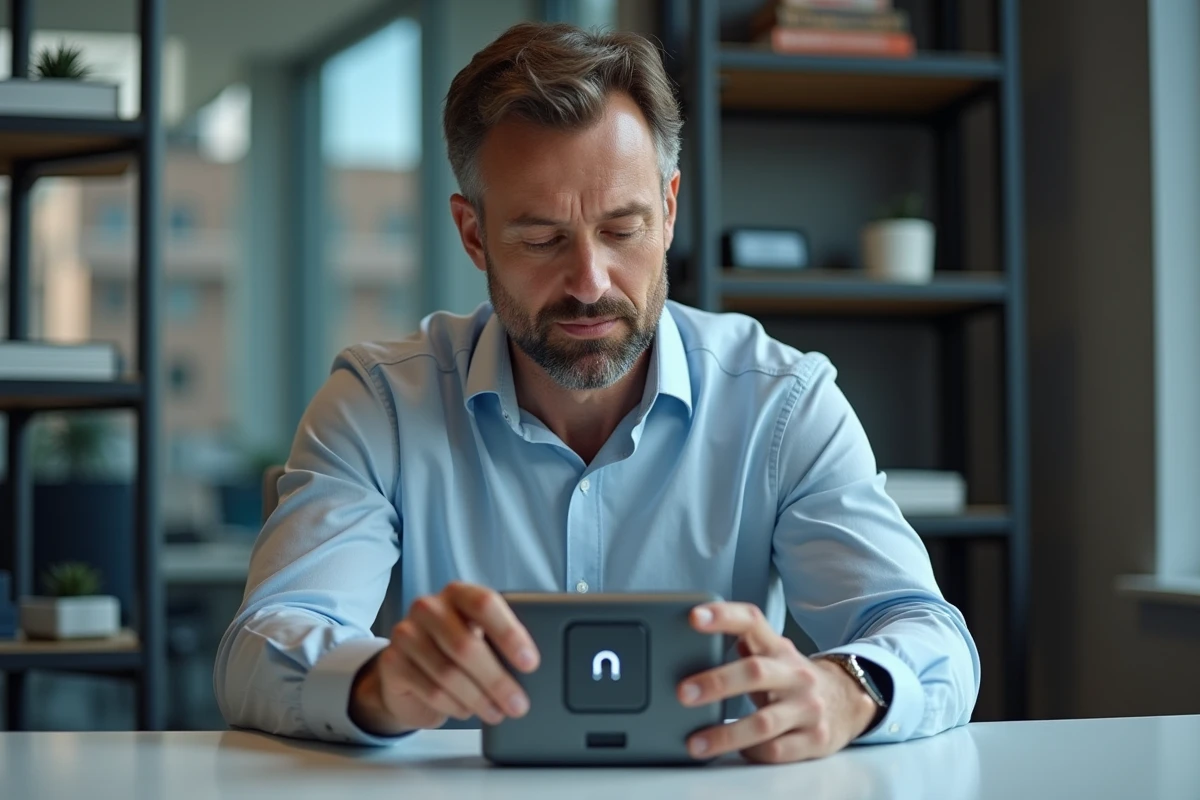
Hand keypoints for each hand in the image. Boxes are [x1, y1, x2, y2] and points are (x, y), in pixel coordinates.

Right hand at [349, 582, 539, 735]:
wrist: (409, 671)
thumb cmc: (455, 650)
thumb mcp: (479, 637)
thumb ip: (499, 643)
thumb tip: (530, 668)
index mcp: (458, 593)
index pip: (485, 604)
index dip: (509, 634)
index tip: (529, 663)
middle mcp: (429, 607)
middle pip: (466, 645)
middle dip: (497, 680)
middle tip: (518, 704)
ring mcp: (406, 633)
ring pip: (448, 673)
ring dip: (478, 699)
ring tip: (496, 712)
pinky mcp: (392, 661)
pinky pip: (430, 690)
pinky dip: (454, 706)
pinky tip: (467, 711)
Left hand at [676, 602, 878, 763]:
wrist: (847, 701)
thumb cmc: (792, 679)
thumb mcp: (771, 655)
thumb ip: (741, 647)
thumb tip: (691, 642)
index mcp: (778, 648)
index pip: (751, 621)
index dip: (723, 616)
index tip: (694, 617)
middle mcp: (794, 674)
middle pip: (755, 672)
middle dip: (717, 682)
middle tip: (682, 692)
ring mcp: (807, 707)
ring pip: (765, 722)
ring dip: (726, 734)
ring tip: (696, 742)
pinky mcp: (815, 739)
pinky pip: (777, 749)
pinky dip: (752, 751)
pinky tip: (736, 751)